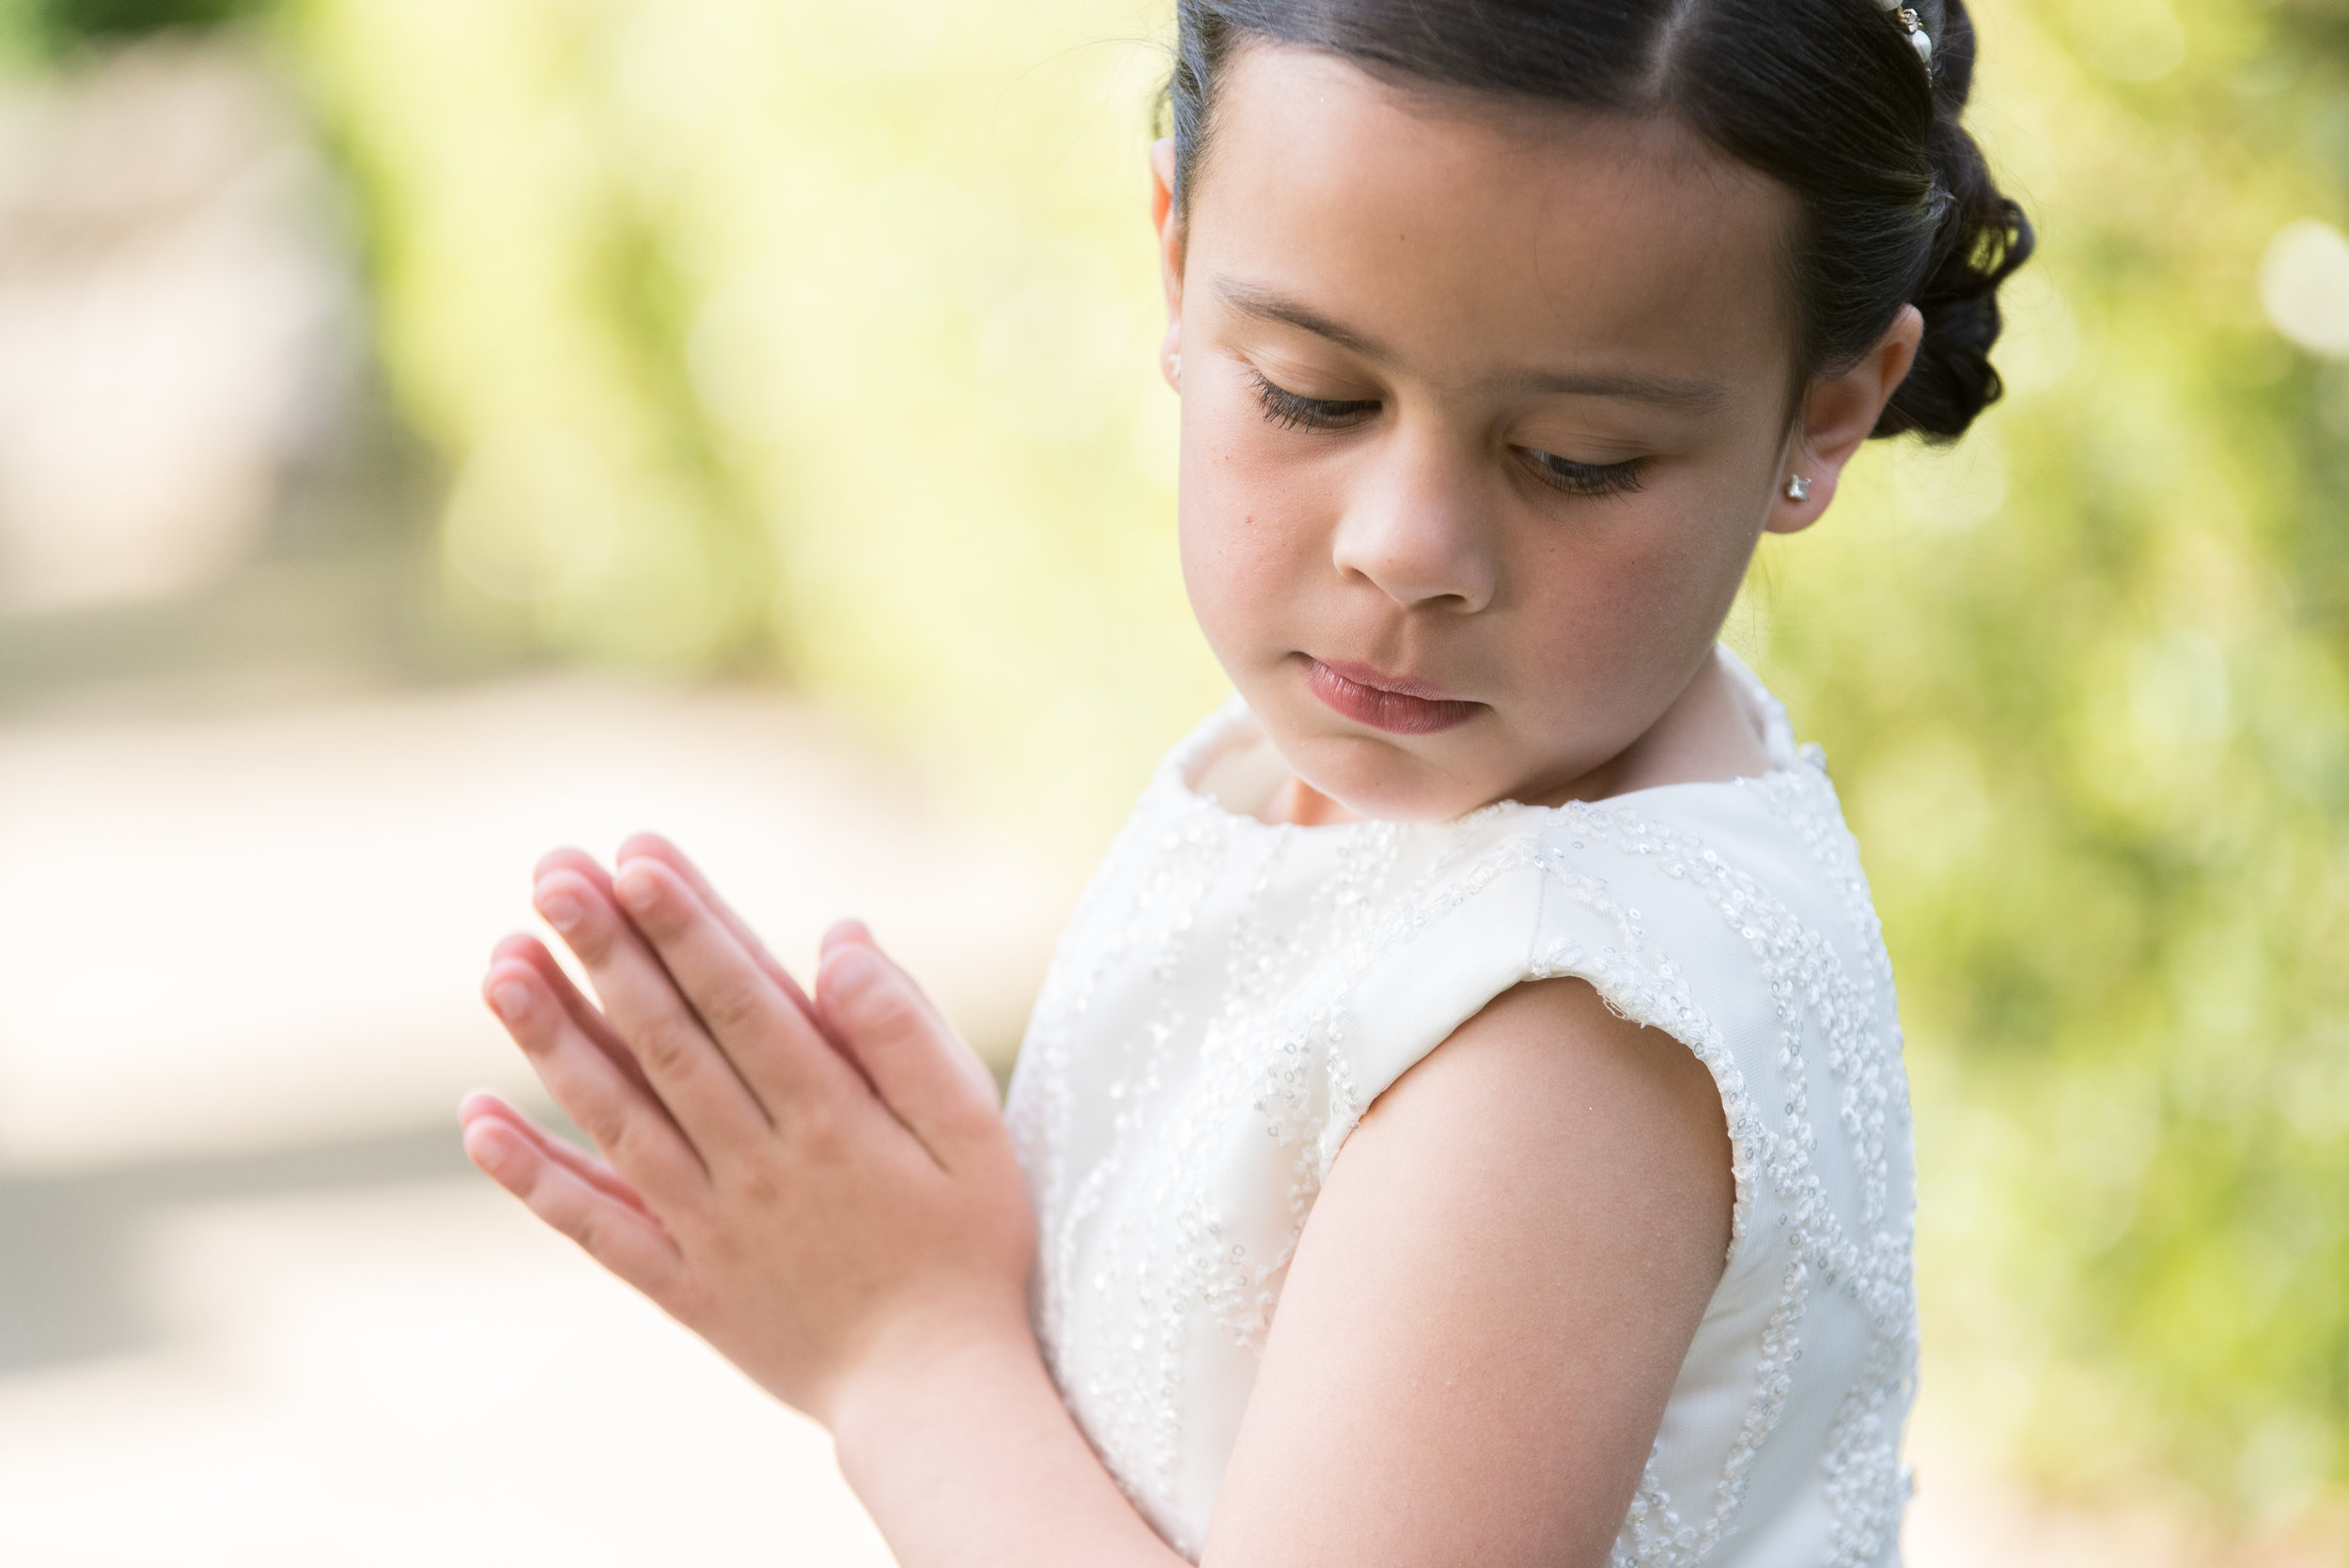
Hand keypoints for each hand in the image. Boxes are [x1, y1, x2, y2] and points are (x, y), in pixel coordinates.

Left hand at [461, 834, 1036, 1424]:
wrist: (934, 1395)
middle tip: (551, 872)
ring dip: (553, 1039)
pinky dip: (532, 1174)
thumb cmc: (970, 1248)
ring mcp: (707, 1226)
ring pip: (617, 1118)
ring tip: (500, 962)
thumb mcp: (976, 1131)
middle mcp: (756, 1166)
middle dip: (607, 951)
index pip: (745, 1001)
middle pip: (668, 1043)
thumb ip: (907, 1033)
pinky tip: (478, 1116)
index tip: (635, 857)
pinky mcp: (679, 1282)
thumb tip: (837, 937)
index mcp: (832, 1119)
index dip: (688, 927)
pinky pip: (594, 1224)